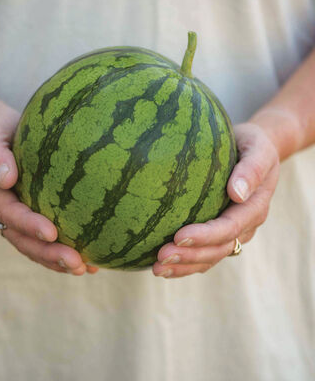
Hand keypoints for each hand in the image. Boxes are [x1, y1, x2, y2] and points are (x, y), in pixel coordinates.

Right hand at [0, 98, 98, 274]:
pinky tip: (88, 262)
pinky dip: (61, 251)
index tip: (51, 233)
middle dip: (48, 254)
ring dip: (56, 260)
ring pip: (33, 246)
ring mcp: (14, 218)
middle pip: (22, 239)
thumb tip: (7, 179)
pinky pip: (43, 240)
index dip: (28, 225)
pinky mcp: (29, 217)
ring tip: (83, 268)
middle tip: (76, 263)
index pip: (8, 213)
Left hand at [153, 123, 279, 278]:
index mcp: (254, 206)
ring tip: (157, 269)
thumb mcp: (257, 149)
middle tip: (160, 257)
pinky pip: (205, 254)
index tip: (178, 236)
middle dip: (190, 256)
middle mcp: (245, 225)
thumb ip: (251, 169)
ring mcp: (233, 232)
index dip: (205, 236)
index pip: (229, 227)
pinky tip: (163, 266)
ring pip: (211, 257)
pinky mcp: (220, 233)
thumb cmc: (252, 145)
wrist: (255, 152)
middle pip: (218, 249)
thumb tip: (236, 194)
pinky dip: (186, 264)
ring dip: (184, 266)